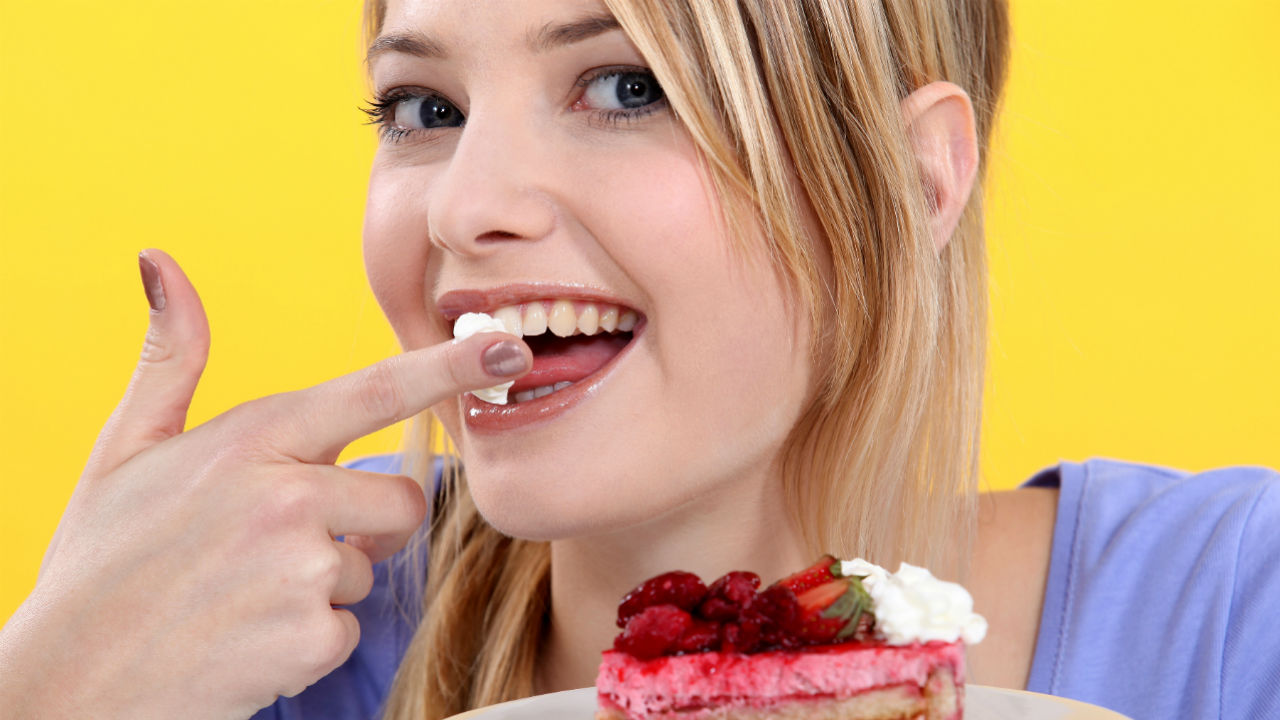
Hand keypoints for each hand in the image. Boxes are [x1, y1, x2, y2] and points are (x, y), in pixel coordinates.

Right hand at [0, 250, 528, 718]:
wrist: (68, 683)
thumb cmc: (100, 562)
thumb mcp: (125, 450)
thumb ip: (169, 358)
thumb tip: (160, 263)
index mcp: (250, 440)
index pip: (373, 392)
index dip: (448, 368)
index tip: (507, 347)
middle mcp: (285, 498)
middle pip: (398, 497)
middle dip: (364, 520)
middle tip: (281, 543)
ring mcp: (300, 571)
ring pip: (371, 565)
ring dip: (327, 582)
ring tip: (246, 592)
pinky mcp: (307, 639)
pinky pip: (347, 626)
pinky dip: (307, 637)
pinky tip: (247, 637)